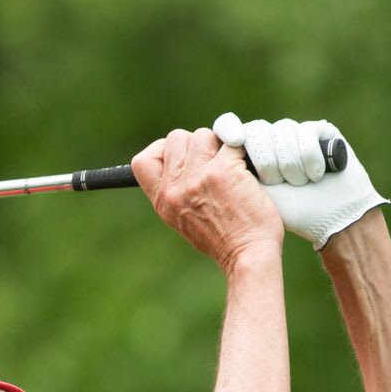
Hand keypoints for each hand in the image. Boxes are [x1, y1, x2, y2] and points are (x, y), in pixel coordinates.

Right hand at [130, 126, 283, 271]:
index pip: (142, 162)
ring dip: (218, 145)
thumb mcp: (185, 221)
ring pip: (203, 135)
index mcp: (163, 202)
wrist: (247, 256)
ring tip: (231, 168)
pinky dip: (242, 149)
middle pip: (175, 138)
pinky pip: (232, 141)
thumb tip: (185, 162)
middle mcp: (175, 188)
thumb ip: (178, 194)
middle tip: (212, 162)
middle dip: (195, 144)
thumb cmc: (224, 242)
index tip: (180, 155)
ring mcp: (199, 177)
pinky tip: (248, 167)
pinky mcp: (225, 170)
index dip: (161, 150)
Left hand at [212, 113, 388, 250]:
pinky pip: (305, 132)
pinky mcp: (321, 131)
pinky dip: (310, 156)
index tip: (233, 143)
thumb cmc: (281, 218)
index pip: (226, 126)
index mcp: (246, 153)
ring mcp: (294, 133)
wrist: (327, 222)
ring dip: (289, 164)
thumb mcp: (241, 198)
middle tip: (274, 184)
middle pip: (255, 129)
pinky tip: (315, 175)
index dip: (228, 129)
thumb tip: (193, 153)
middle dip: (265, 160)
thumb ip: (216, 176)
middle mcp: (269, 139)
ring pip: (281, 130)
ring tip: (299, 184)